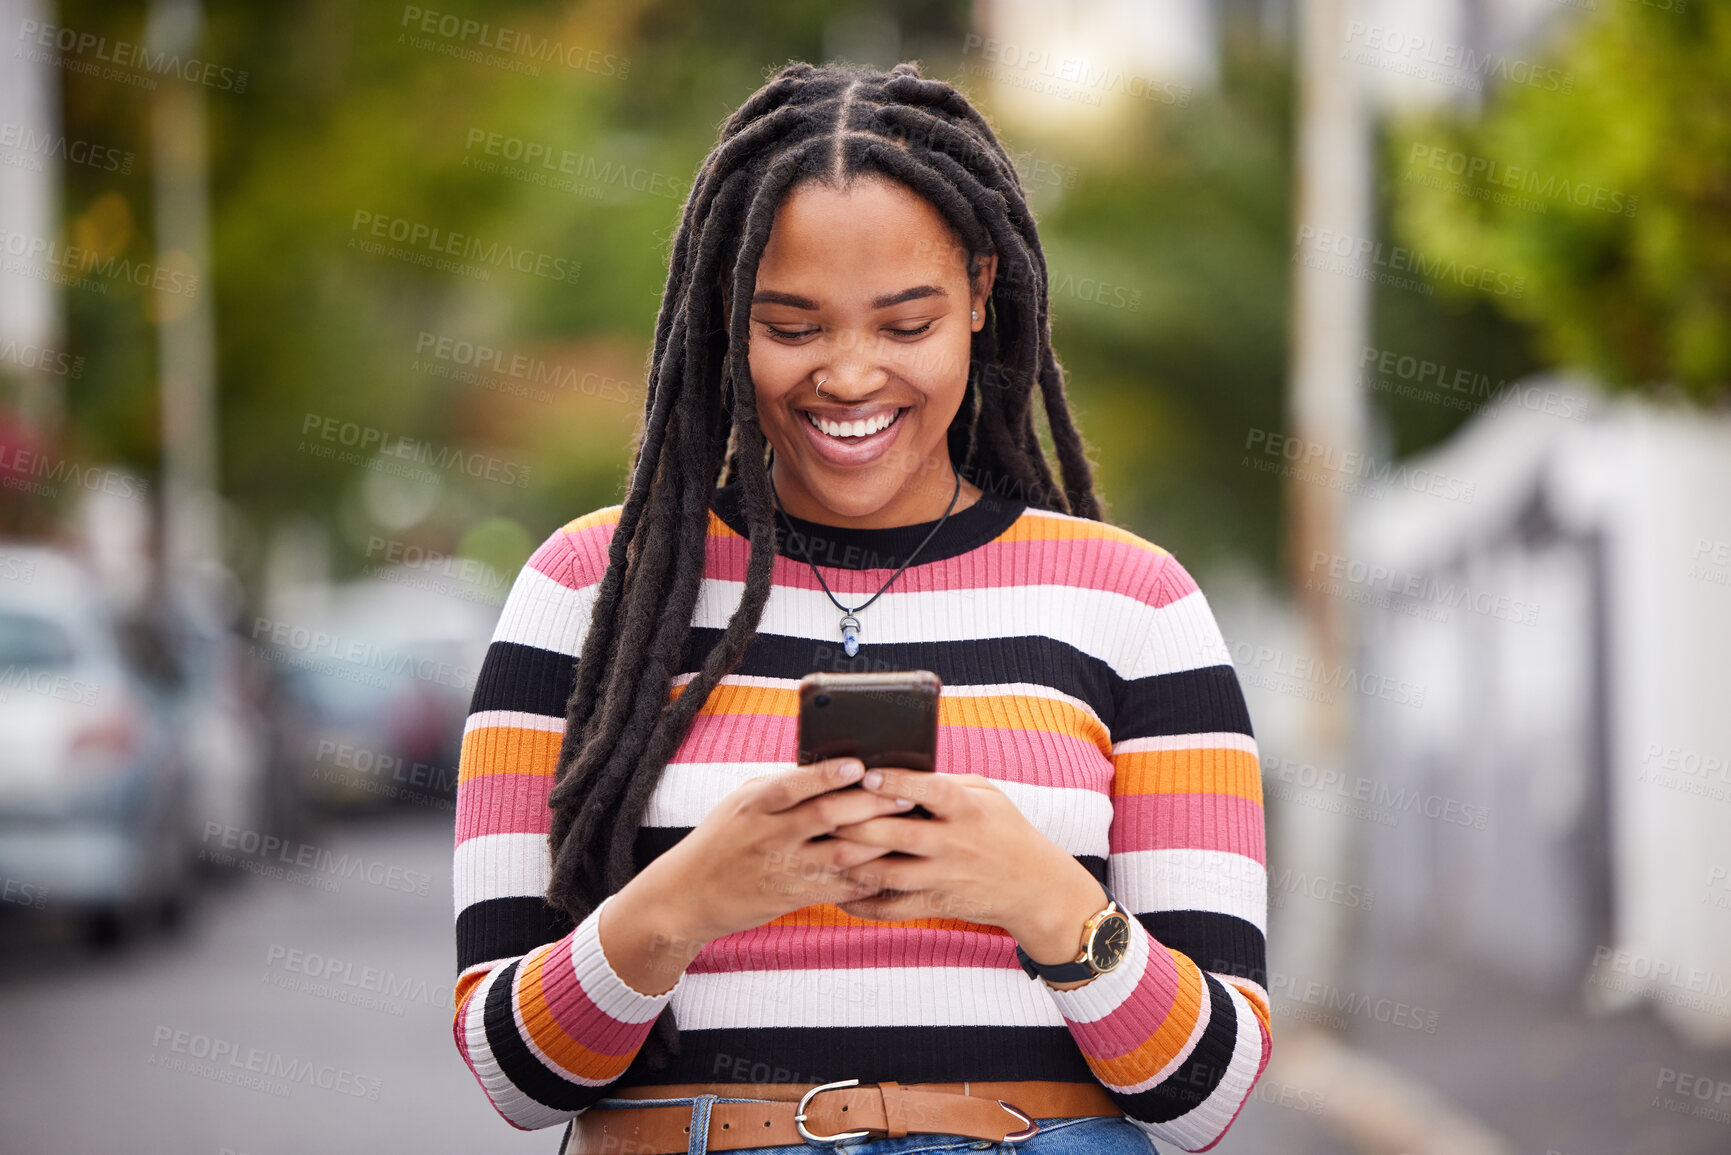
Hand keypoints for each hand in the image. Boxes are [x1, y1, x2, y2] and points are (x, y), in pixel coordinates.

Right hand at [637, 757, 915, 944]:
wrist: (688, 896)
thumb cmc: (722, 840)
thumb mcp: (742, 803)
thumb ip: (782, 788)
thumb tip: (832, 769)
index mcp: (754, 804)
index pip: (794, 784)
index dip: (829, 775)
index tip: (860, 765)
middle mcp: (768, 834)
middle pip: (828, 816)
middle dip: (871, 804)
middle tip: (906, 794)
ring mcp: (782, 868)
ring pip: (842, 854)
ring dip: (879, 841)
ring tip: (908, 828)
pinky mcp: (792, 897)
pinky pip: (839, 888)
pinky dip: (867, 878)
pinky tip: (891, 866)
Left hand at [823, 767, 1109, 972]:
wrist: (1032, 886)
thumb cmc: (1001, 828)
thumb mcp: (985, 795)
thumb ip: (943, 782)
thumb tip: (896, 767)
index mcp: (968, 810)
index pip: (931, 792)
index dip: (899, 783)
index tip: (868, 773)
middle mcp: (955, 844)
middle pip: (900, 835)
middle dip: (859, 824)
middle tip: (823, 812)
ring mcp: (945, 878)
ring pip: (890, 873)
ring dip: (853, 863)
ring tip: (823, 849)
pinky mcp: (937, 905)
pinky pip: (894, 908)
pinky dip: (862, 903)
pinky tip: (837, 892)